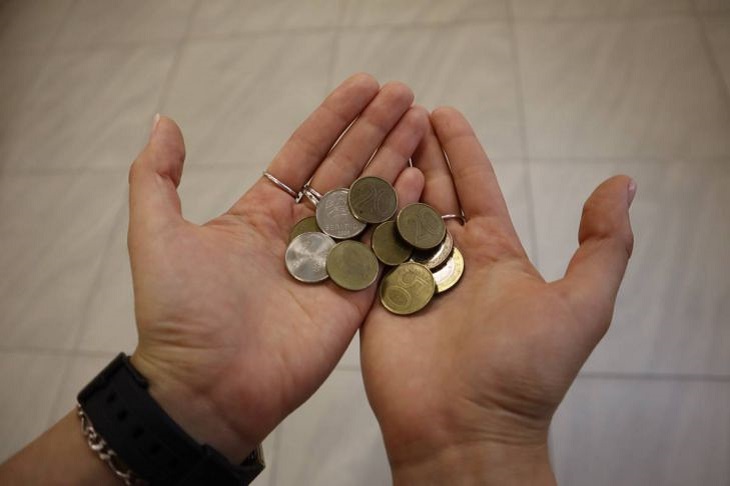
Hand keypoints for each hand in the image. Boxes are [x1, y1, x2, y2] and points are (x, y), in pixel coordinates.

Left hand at [128, 74, 428, 461]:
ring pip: (369, 202)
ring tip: (420, 123)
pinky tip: (418, 179)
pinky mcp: (353, 298)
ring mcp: (331, 265)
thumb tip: (165, 122)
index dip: (335, 118)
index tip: (364, 85)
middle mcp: (301, 235)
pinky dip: (401, 213)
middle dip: (375, 130)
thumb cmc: (180, 313)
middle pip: (346, 170)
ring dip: (394, 161)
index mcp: (261, 215)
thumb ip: (158, 176)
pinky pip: (381, 248)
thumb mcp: (157, 234)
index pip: (306, 154)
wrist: (208, 389)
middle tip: (405, 93)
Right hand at [360, 108, 634, 483]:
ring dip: (387, 173)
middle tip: (402, 109)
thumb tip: (621, 185)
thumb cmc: (524, 374)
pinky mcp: (375, 298)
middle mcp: (449, 261)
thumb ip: (603, 245)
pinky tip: (352, 183)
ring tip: (375, 133)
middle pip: (430, 192)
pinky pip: (365, 248)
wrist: (465, 430)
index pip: (474, 188)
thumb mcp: (581, 306)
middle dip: (419, 151)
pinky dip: (360, 216)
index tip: (443, 114)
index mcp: (493, 254)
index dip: (461, 150)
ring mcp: (408, 278)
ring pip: (394, 213)